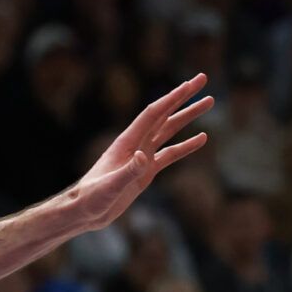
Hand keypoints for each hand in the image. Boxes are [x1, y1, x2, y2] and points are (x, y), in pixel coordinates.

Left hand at [70, 74, 212, 229]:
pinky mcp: (146, 171)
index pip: (154, 114)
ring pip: (169, 130)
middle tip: (203, 79)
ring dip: (188, 116)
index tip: (190, 84)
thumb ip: (129, 171)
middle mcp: (136, 144)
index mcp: (127, 142)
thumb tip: (143, 156)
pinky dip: (186, 145)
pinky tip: (202, 138)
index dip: (172, 98)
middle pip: (165, 114)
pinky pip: (170, 154)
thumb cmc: (91, 198)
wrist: (83, 212)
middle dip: (184, 97)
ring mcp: (142, 157)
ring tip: (208, 102)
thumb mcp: (110, 186)